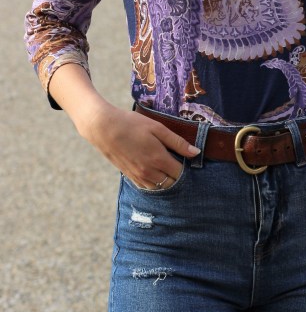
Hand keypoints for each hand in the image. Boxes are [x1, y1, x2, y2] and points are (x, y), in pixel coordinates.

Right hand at [80, 103, 199, 189]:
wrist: (103, 128)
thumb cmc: (131, 124)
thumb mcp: (157, 128)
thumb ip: (178, 142)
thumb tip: (196, 153)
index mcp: (159, 159)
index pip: (180, 173)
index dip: (186, 167)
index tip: (187, 159)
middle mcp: (149, 172)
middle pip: (171, 184)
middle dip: (178, 177)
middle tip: (178, 164)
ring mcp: (138, 176)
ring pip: (159, 188)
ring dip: (166, 182)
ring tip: (167, 169)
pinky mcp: (129, 176)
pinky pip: (146, 187)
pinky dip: (154, 184)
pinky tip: (155, 173)